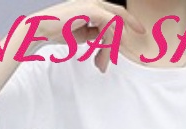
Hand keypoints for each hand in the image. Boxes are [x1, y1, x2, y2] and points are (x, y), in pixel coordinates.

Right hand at [27, 0, 146, 71]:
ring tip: (101, 65)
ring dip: (108, 49)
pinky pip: (109, 25)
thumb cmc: (58, 31)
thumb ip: (94, 34)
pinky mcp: (92, 10)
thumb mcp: (81, 34)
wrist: (43, 28)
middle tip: (142, 32)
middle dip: (131, 23)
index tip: (137, 31)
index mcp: (92, 7)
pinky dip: (109, 42)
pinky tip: (105, 55)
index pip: (114, 13)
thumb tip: (105, 42)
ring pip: (112, 25)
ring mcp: (93, 4)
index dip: (127, 21)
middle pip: (118, 13)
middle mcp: (94, 2)